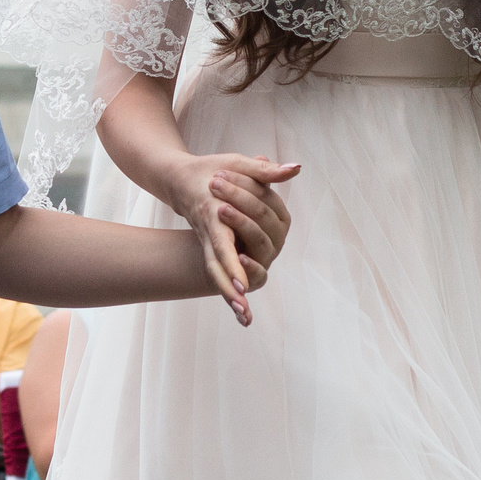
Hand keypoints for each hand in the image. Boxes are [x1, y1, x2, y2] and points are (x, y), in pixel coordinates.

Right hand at [150, 153, 301, 325]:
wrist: (183, 180)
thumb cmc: (214, 170)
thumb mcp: (238, 164)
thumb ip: (266, 171)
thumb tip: (296, 169)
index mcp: (214, 211)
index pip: (222, 241)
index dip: (231, 262)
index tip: (242, 283)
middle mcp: (211, 231)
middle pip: (217, 263)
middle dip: (228, 284)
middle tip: (242, 302)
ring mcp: (211, 243)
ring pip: (217, 272)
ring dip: (229, 294)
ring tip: (244, 315)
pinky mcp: (215, 249)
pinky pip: (221, 273)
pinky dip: (229, 292)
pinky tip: (244, 316)